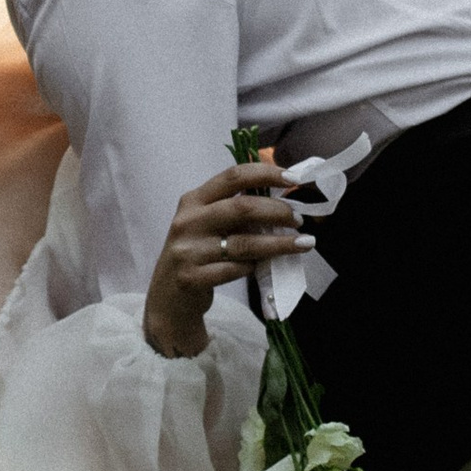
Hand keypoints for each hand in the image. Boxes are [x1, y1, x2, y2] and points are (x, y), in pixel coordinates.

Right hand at [144, 161, 307, 358]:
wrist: (168, 297)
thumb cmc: (196, 252)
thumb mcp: (206, 223)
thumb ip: (234, 209)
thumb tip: (282, 198)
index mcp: (194, 200)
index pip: (233, 176)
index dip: (266, 174)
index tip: (293, 179)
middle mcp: (188, 221)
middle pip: (242, 208)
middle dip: (277, 211)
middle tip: (298, 219)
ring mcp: (188, 251)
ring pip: (244, 243)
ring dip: (279, 243)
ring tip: (303, 243)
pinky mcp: (192, 278)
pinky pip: (235, 270)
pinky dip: (254, 267)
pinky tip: (265, 266)